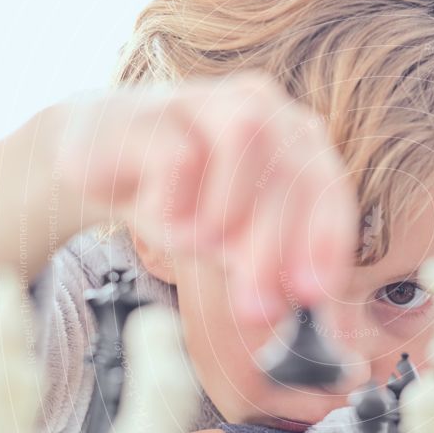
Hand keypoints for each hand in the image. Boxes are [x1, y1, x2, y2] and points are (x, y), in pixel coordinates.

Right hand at [51, 71, 357, 322]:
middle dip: (275, 250)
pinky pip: (179, 155)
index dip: (327, 241)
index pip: (329, 187)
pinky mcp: (155, 108)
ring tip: (197, 245)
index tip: (313, 294)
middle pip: (290, 171)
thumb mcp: (235, 243)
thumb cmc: (186, 204)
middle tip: (255, 309)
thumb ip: (272, 271)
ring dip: (226, 212)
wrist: (103, 166)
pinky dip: (175, 203)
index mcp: (298, 141)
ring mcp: (210, 98)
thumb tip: (315, 334)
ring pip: (245, 139)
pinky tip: (162, 218)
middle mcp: (265, 108)